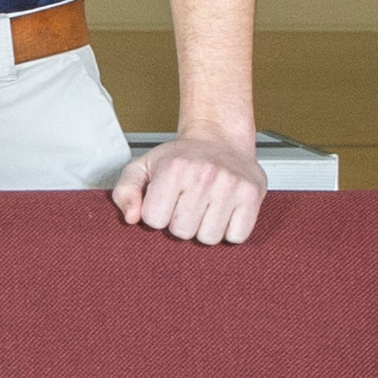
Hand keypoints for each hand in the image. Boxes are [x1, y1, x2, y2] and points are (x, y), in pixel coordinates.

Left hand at [113, 123, 267, 246]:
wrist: (219, 140)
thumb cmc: (180, 158)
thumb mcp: (142, 167)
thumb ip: (125, 191)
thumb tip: (131, 218)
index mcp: (173, 168)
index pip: (154, 220)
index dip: (156, 216)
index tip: (165, 202)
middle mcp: (203, 175)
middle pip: (182, 231)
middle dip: (180, 224)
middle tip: (187, 205)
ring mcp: (231, 185)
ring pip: (209, 238)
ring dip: (204, 229)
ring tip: (205, 209)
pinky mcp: (252, 195)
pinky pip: (236, 237)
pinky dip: (229, 231)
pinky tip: (223, 213)